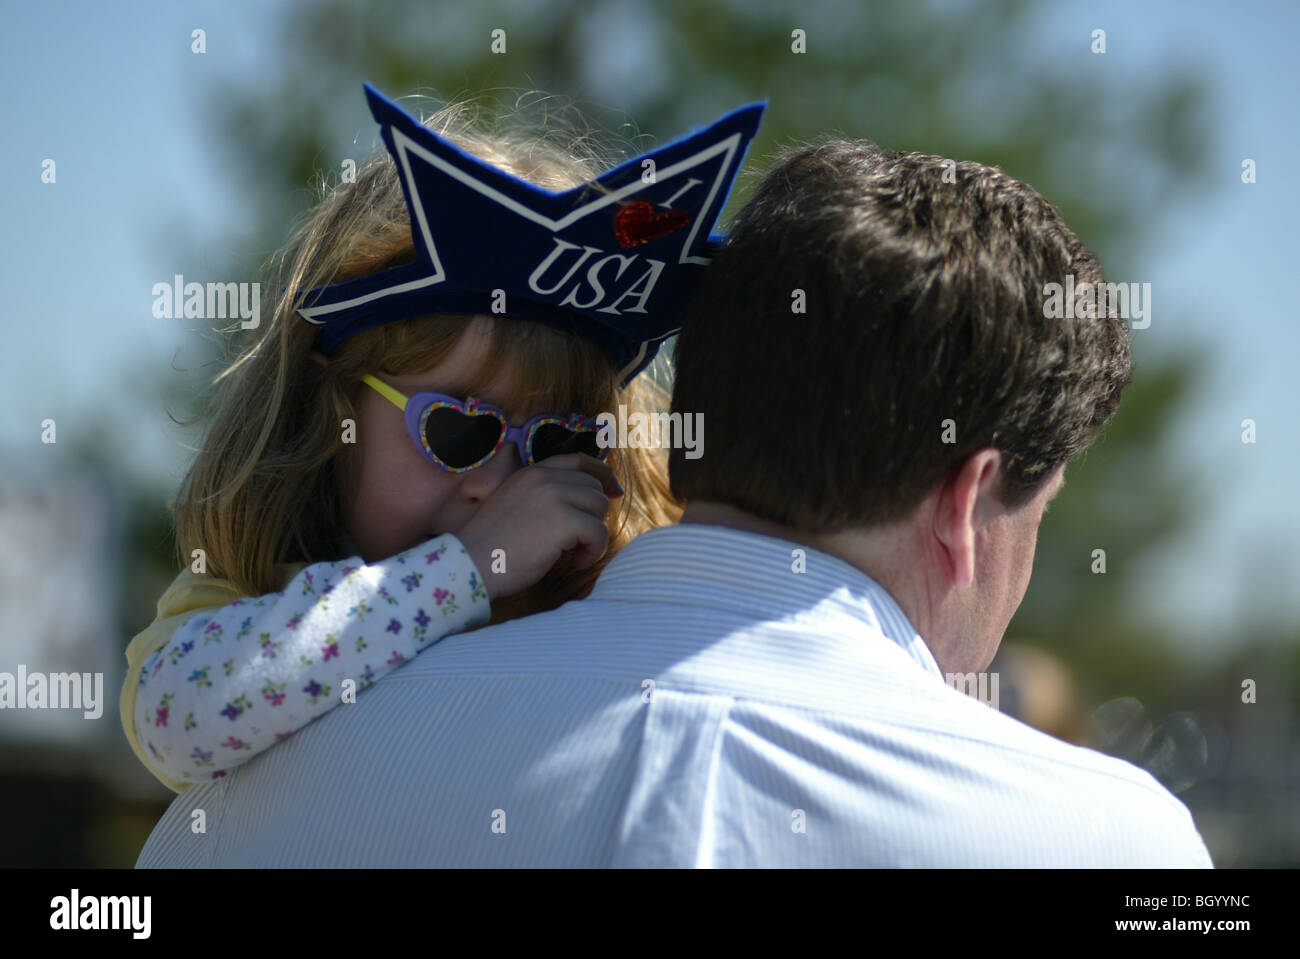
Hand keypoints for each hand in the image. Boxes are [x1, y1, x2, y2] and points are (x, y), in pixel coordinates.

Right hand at [455, 454, 619, 599]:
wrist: (470, 564)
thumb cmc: (491, 546)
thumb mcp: (514, 507)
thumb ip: (543, 498)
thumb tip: (591, 499)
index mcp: (530, 473)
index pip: (578, 461)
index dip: (602, 475)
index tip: (614, 492)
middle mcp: (543, 478)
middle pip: (594, 488)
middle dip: (592, 515)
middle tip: (574, 541)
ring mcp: (554, 496)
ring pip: (599, 508)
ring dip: (592, 534)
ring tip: (572, 553)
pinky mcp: (563, 520)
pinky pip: (598, 532)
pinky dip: (593, 551)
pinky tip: (574, 562)